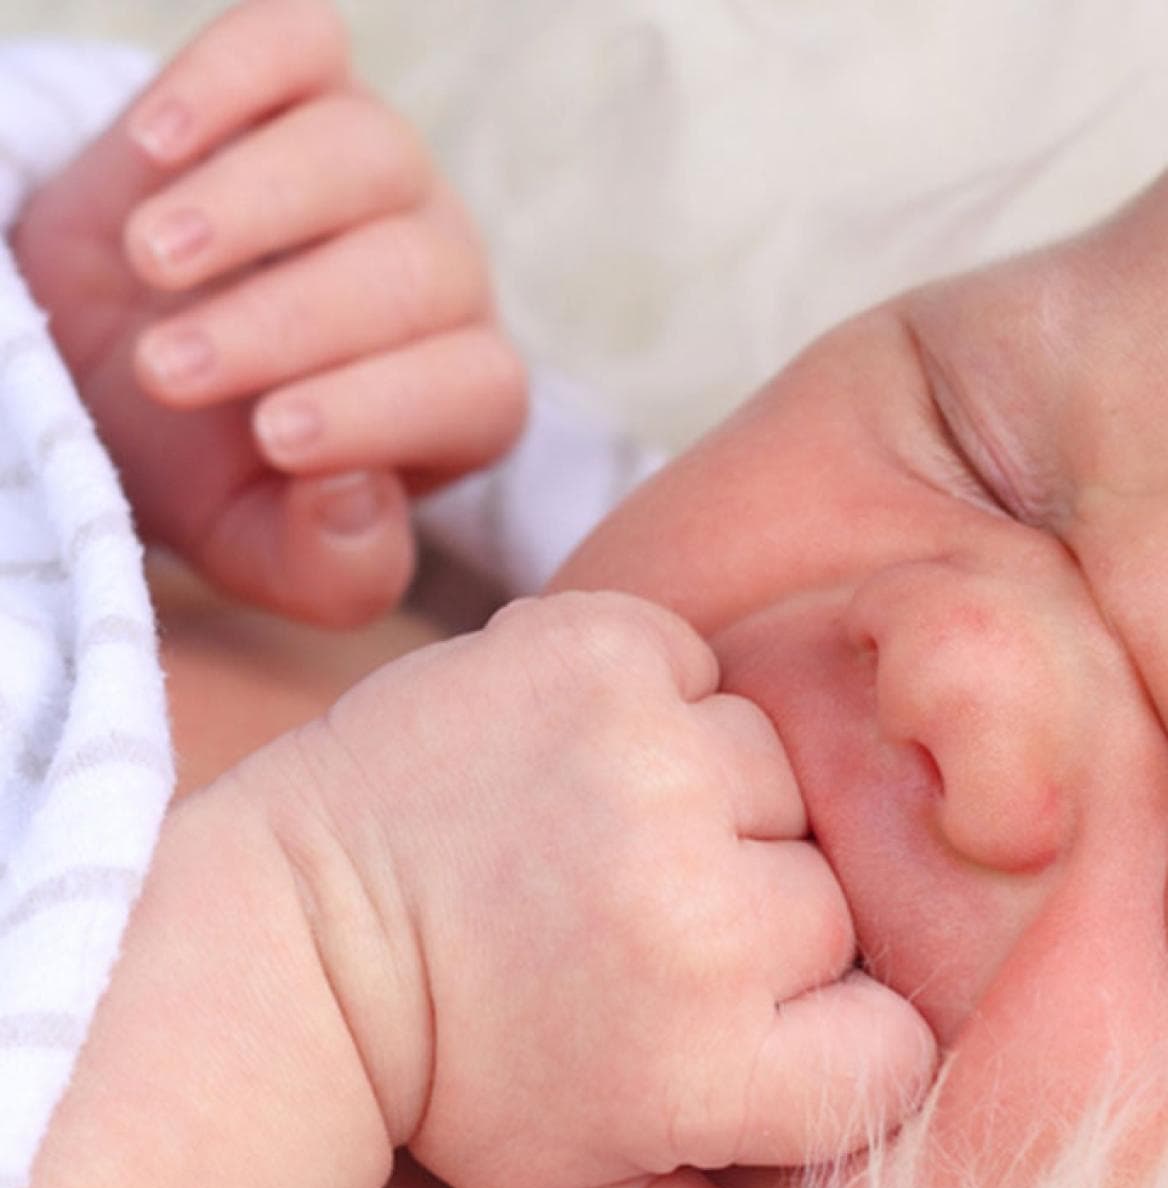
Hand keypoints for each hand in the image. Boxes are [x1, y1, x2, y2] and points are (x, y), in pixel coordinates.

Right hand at [11, 0, 526, 627]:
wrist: (107, 368)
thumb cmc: (209, 471)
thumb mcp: (265, 551)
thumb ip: (330, 565)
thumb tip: (354, 499)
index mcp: (464, 393)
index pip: (470, 386)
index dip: (380, 411)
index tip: (273, 441)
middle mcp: (444, 276)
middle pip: (416, 274)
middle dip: (289, 325)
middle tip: (171, 372)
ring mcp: (383, 171)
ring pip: (363, 151)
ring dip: (255, 207)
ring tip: (152, 265)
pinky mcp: (303, 83)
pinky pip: (299, 42)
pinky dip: (231, 78)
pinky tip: (155, 147)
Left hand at [244, 591, 937, 1187]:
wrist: (300, 928)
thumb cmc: (455, 1081)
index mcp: (705, 1059)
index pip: (890, 1049)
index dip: (821, 1048)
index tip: (727, 1037)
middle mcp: (695, 907)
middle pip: (840, 915)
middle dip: (768, 935)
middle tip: (643, 946)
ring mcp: (649, 761)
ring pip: (790, 786)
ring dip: (724, 818)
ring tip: (614, 854)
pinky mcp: (603, 649)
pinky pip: (713, 677)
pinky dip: (667, 712)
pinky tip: (588, 771)